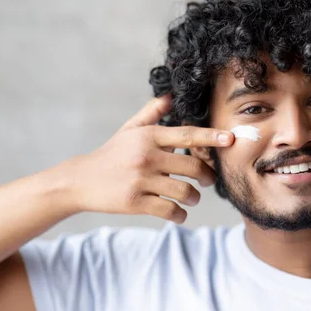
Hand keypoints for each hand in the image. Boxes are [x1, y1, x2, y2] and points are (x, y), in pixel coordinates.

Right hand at [68, 94, 233, 221]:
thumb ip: (152, 113)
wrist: (80, 180)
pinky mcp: (135, 202)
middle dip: (207, 176)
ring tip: (192, 197)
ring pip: (184, 191)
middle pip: (193, 166)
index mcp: (149, 137)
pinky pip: (170, 210)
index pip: (187, 134)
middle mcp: (147, 156)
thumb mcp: (129, 130)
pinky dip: (179, 215)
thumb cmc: (111, 154)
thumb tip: (170, 95)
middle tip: (207, 180)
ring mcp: (141, 180)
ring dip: (194, 197)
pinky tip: (179, 213)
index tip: (230, 140)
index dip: (211, 137)